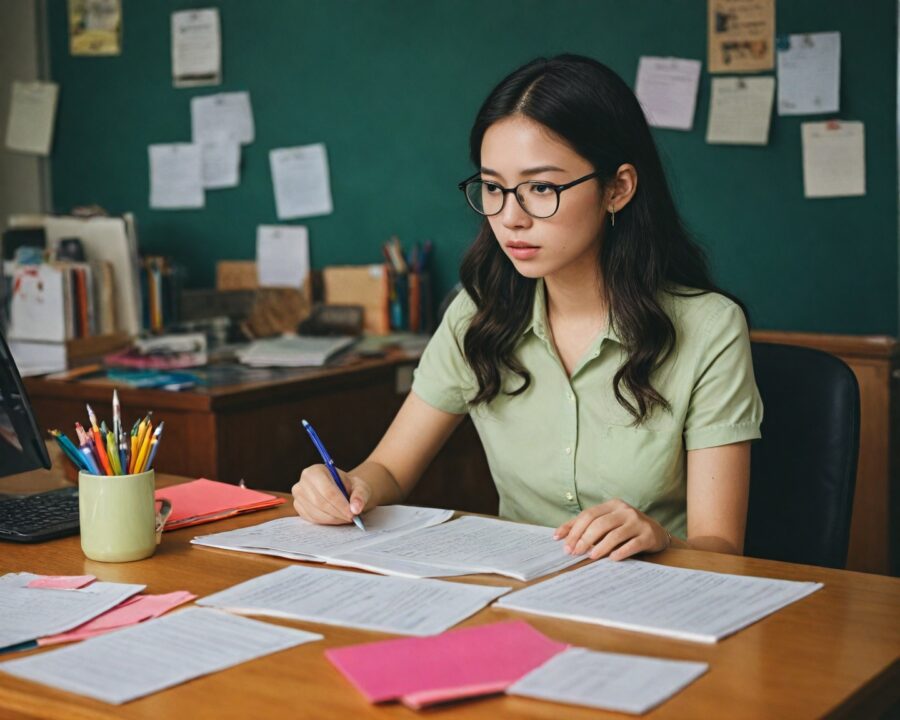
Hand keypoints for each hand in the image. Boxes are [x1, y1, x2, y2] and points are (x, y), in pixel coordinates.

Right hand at [291, 464, 371, 524]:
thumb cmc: (349, 487)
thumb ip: (360, 496)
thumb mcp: (359, 487)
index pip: (327, 490)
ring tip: (346, 517)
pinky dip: (327, 522)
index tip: (352, 513)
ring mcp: (298, 496)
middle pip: (320, 502)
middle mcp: (303, 482)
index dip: (340, 504)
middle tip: (351, 518)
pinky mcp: (299, 508)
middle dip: (337, 513)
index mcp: (316, 471)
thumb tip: (356, 508)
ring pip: (316, 513)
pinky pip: (312, 519)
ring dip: (333, 519)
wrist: (341, 490)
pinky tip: (337, 518)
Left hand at [554, 499, 669, 560]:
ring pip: (615, 534)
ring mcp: (637, 522)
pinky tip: (612, 559)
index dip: (574, 529)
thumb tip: (559, 535)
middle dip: (584, 539)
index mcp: (612, 505)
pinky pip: (632, 544)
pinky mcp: (648, 535)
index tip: (563, 544)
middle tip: (574, 553)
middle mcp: (625, 510)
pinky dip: (621, 551)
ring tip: (591, 557)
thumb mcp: (607, 522)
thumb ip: (586, 526)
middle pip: (600, 523)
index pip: (588, 515)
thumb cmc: (625, 529)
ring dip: (601, 546)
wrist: (656, 533)